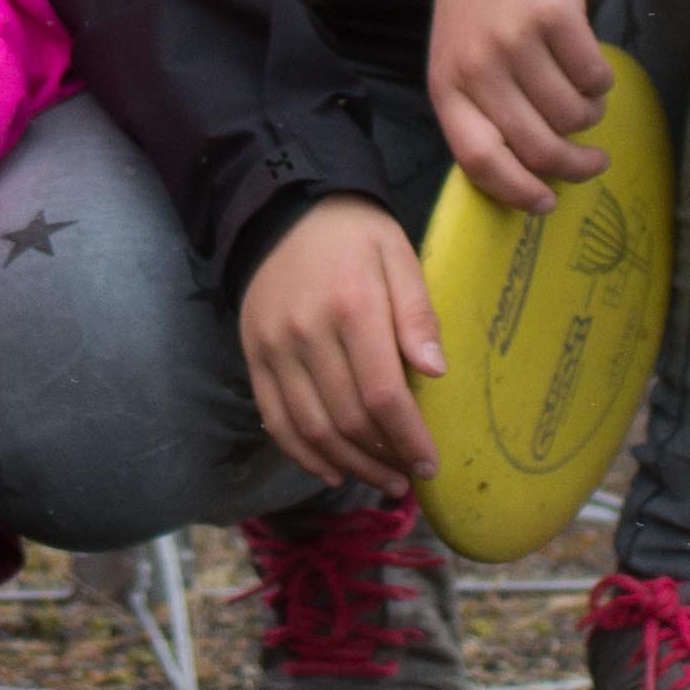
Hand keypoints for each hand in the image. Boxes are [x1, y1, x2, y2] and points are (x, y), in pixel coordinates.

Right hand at [238, 194, 446, 497]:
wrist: (284, 208)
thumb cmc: (354, 234)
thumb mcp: (398, 255)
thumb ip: (418, 312)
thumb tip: (436, 372)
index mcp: (352, 306)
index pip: (382, 393)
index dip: (408, 437)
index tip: (429, 464)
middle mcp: (307, 333)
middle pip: (348, 418)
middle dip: (384, 458)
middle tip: (410, 478)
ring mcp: (274, 348)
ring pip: (312, 428)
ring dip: (350, 465)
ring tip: (382, 480)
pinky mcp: (253, 356)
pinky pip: (275, 420)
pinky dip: (303, 455)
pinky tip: (332, 472)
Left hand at [424, 0, 614, 213]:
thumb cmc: (477, 8)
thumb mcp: (459, 61)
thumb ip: (481, 111)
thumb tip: (528, 176)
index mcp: (447, 87)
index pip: (479, 158)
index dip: (517, 190)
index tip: (547, 205)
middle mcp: (477, 67)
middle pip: (537, 145)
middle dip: (576, 165)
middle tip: (595, 162)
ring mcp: (515, 40)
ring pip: (573, 114)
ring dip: (589, 114)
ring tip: (583, 96)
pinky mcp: (553, 15)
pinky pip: (594, 76)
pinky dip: (601, 81)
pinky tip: (587, 63)